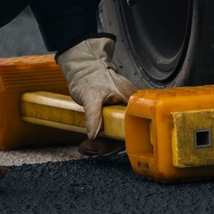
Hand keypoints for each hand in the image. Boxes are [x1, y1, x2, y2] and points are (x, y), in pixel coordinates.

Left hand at [57, 35, 136, 154]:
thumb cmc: (89, 75)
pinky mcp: (114, 113)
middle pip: (124, 136)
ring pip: (117, 134)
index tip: (100, 148)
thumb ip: (93, 115)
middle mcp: (130, 108)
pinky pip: (111, 130)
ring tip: (85, 147)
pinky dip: (100, 138)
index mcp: (131, 102)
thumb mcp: (90, 96)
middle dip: (105, 146)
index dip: (116, 143)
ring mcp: (122, 110)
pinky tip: (89, 142)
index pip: (131, 132)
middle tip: (88, 148)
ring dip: (101, 143)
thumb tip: (93, 136)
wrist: (82, 65)